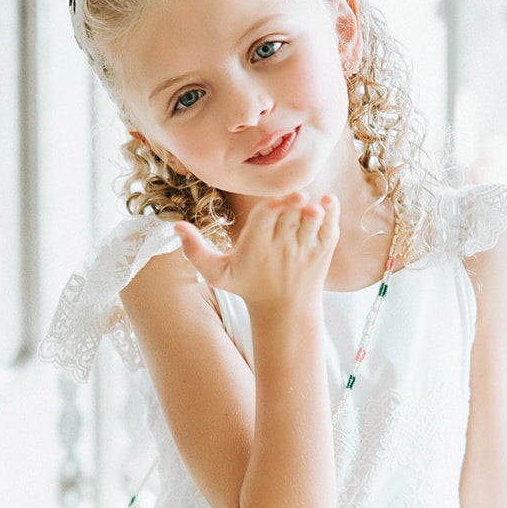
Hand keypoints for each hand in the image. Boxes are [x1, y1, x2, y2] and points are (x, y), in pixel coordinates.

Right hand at [174, 191, 339, 313]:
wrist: (285, 310)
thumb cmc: (248, 286)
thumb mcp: (217, 273)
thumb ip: (195, 251)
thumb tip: (175, 226)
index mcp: (256, 246)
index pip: (263, 223)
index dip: (271, 209)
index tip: (277, 200)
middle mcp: (282, 247)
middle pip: (288, 218)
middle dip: (294, 207)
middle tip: (297, 197)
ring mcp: (304, 248)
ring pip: (311, 224)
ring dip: (313, 212)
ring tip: (312, 204)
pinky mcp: (322, 250)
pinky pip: (329, 228)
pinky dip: (331, 214)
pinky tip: (326, 201)